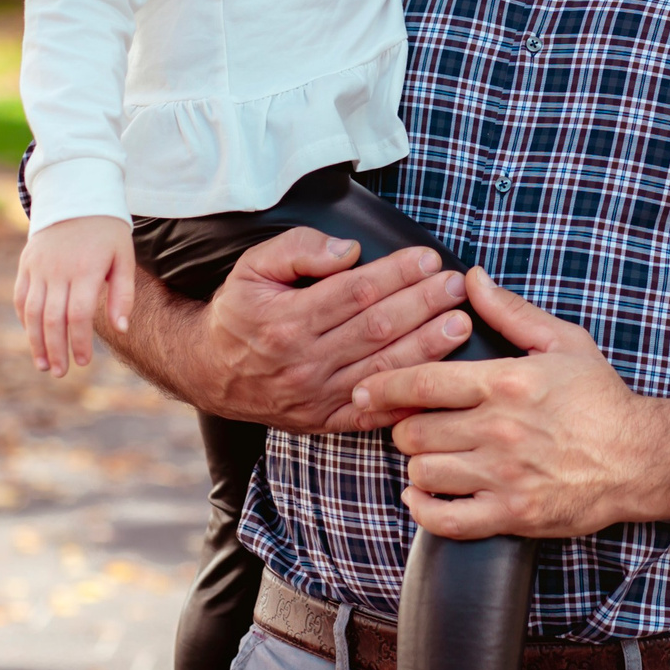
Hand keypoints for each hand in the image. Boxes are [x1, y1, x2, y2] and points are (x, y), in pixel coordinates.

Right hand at [14, 214, 134, 375]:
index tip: (84, 362)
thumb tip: (121, 329)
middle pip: (52, 319)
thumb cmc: (107, 231)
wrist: (76, 195)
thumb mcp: (124, 257)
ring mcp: (38, 267)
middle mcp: (58, 270)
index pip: (78, 315)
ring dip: (35, 342)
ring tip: (44, 365)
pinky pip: (21, 297)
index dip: (79, 341)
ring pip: (31, 312)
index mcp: (86, 269)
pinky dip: (24, 320)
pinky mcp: (26, 264)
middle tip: (61, 372)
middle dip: (56, 350)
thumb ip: (123, 294)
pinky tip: (33, 338)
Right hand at [177, 228, 480, 433]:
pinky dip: (407, 399)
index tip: (429, 259)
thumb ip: (298, 249)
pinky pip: (373, 412)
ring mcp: (317, 397)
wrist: (209, 371)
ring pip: (383, 368)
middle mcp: (304, 363)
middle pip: (377, 329)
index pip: (356, 293)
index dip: (397, 275)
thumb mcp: (252, 266)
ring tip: (460, 324)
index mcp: (287, 321)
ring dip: (427, 346)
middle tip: (457, 286)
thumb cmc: (239, 312)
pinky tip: (437, 381)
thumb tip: (347, 251)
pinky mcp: (325, 420)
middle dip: (423, 305)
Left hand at [351, 270, 661, 538]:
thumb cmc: (600, 397)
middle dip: (404, 427)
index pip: (421, 383)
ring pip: (422, 473)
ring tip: (432, 456)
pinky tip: (422, 495)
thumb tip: (471, 277)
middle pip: (413, 431)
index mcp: (504, 382)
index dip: (382, 385)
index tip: (363, 389)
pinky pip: (444, 520)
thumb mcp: (561, 341)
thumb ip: (509, 311)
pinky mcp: (511, 514)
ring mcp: (503, 475)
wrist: (639, 457)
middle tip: (414, 425)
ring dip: (418, 465)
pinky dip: (423, 509)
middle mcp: (498, 429)